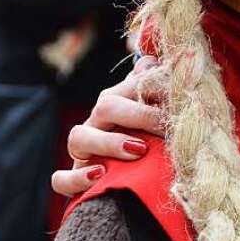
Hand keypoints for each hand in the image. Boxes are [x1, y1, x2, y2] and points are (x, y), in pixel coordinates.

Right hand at [51, 56, 165, 196]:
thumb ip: (156, 87)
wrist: (138, 180)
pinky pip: (60, 178)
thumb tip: (153, 60)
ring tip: (138, 150)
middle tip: (165, 128)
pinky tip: (100, 176)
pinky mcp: (75, 179)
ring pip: (78, 136)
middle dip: (139, 115)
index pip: (129, 86)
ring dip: (109, 142)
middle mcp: (97, 123)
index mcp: (118, 103)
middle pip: (104, 106)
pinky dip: (77, 177)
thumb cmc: (154, 140)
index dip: (153, 90)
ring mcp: (83, 151)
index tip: (178, 105)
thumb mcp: (161, 114)